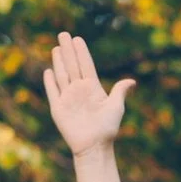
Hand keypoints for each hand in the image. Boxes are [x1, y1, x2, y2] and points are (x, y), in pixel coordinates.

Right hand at [45, 33, 134, 157]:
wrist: (94, 147)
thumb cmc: (107, 128)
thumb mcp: (116, 107)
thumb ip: (120, 91)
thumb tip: (131, 81)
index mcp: (93, 88)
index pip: (86, 65)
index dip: (81, 52)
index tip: (78, 39)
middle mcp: (79, 90)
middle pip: (72, 65)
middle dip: (67, 50)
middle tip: (63, 34)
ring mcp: (68, 98)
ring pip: (62, 75)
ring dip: (59, 61)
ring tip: (57, 47)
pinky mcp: (58, 108)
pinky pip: (52, 91)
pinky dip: (50, 81)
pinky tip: (48, 70)